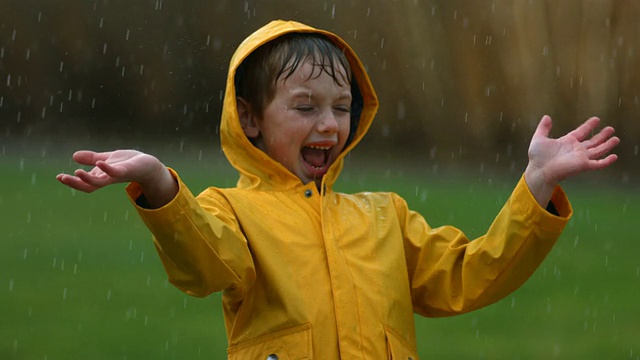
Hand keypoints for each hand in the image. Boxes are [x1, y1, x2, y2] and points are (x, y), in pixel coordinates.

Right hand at [56, 150, 177, 206]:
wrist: (149, 166)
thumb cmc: (129, 163)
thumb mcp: (108, 159)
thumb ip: (92, 158)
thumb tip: (74, 156)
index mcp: (101, 176)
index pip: (84, 182)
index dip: (71, 181)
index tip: (59, 177)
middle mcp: (107, 179)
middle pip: (88, 185)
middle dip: (74, 183)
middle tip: (61, 178)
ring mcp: (116, 176)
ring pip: (100, 182)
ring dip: (87, 178)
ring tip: (76, 172)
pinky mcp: (126, 171)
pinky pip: (115, 172)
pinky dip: (107, 169)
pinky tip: (100, 163)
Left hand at [524, 115, 618, 206]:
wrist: (539, 170)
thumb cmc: (538, 157)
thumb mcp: (539, 138)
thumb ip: (543, 128)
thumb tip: (547, 117)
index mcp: (567, 142)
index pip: (581, 132)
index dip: (589, 126)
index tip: (596, 119)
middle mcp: (576, 149)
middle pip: (592, 141)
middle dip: (602, 135)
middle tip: (611, 128)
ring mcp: (581, 157)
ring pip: (598, 150)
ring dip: (607, 145)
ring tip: (616, 139)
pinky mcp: (583, 165)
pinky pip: (598, 163)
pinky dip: (606, 161)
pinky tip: (614, 156)